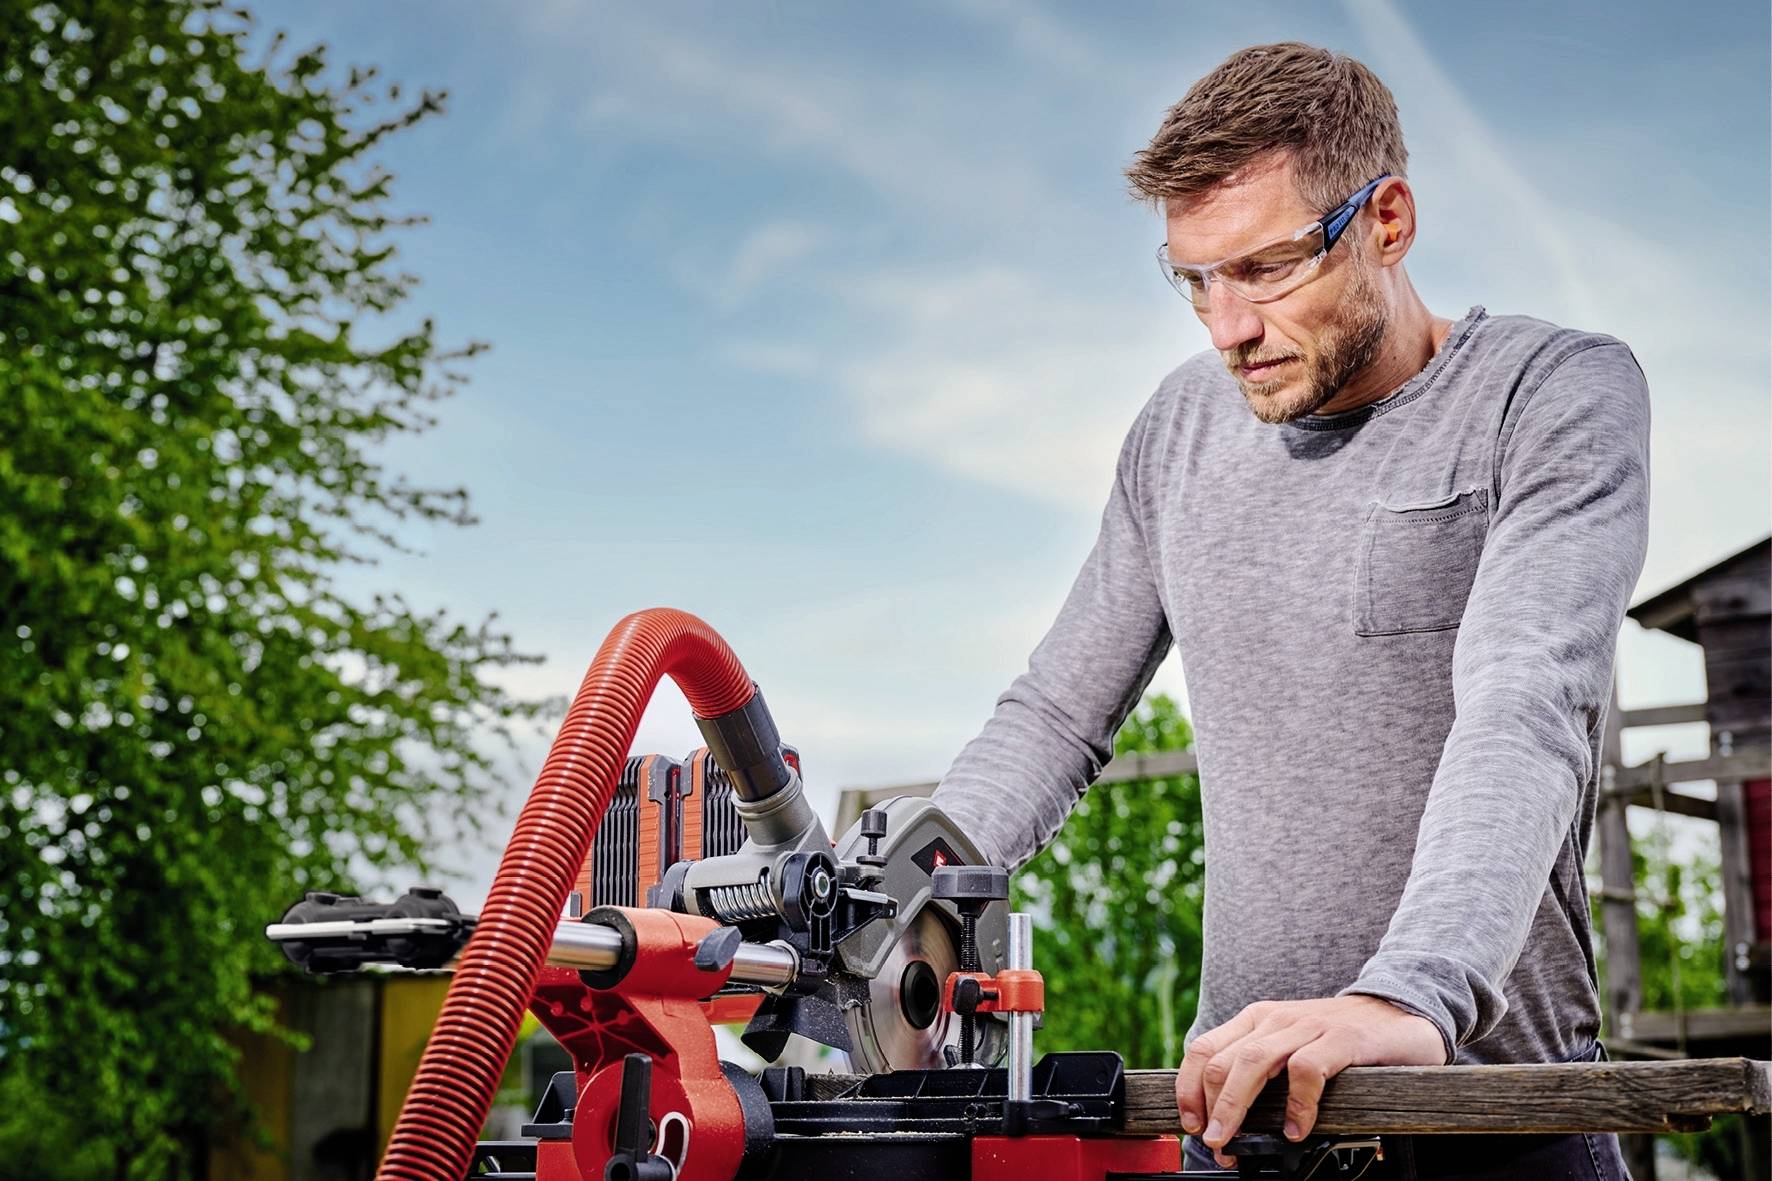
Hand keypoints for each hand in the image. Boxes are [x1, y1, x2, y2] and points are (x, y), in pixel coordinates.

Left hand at [1174, 995, 1443, 1165]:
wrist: (1397, 1013)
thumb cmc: (1338, 1039)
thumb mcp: (1288, 1046)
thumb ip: (1260, 1071)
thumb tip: (1225, 1116)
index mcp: (1256, 1021)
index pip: (1204, 1049)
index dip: (1189, 1088)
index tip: (1191, 1123)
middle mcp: (1275, 1019)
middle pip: (1224, 1060)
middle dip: (1210, 1106)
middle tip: (1213, 1141)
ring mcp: (1307, 1026)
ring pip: (1254, 1062)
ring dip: (1235, 1105)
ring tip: (1232, 1139)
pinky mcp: (1341, 1038)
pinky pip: (1306, 1069)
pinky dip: (1296, 1103)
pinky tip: (1296, 1129)